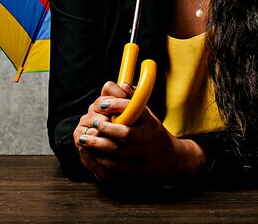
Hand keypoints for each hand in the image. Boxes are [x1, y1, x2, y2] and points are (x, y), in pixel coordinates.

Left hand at [72, 81, 205, 183]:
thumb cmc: (155, 135)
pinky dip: (102, 161)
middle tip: (91, 123)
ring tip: (84, 139)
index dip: (117, 106)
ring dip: (98, 145)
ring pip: (118, 151)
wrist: (173, 161)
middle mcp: (149, 140)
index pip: (135, 111)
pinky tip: (92, 154)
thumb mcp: (149, 117)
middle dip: (105, 128)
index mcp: (151, 124)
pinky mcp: (138, 172)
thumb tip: (123, 84)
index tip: (102, 104)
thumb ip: (135, 103)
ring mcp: (144, 157)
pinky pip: (117, 167)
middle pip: (124, 134)